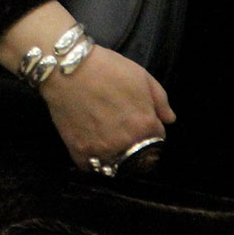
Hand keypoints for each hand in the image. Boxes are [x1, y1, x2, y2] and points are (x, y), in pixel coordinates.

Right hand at [38, 44, 173, 173]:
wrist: (64, 67)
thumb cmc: (106, 67)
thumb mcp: (141, 76)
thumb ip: (160, 100)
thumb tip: (169, 120)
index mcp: (145, 125)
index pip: (158, 141)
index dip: (150, 131)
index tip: (140, 124)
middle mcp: (126, 142)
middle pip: (138, 159)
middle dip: (134, 147)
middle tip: (122, 133)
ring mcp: (101, 148)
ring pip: (115, 167)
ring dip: (114, 158)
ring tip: (107, 144)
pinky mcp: (78, 150)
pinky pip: (89, 166)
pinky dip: (90, 161)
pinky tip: (89, 147)